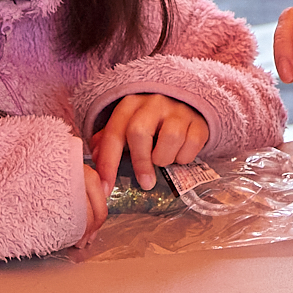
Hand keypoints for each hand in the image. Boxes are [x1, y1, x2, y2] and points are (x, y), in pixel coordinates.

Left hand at [88, 92, 209, 200]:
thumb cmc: (150, 123)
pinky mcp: (198, 121)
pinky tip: (180, 155)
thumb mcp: (127, 127)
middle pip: (140, 133)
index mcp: (130, 105)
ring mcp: (177, 110)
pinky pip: (192, 143)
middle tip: (145, 183)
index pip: (114, 134)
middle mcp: (152, 103)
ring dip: (165, 158)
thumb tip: (94, 159)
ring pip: (170, 138)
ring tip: (164, 160)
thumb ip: (108, 141)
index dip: (108, 163)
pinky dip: (185, 157)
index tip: (105, 188)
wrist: (185, 105)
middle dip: (141, 162)